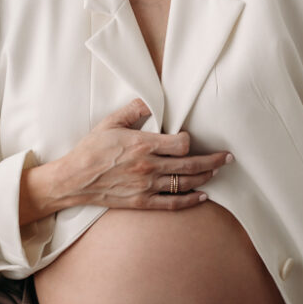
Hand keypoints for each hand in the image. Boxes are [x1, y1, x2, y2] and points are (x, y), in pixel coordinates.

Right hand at [60, 98, 231, 210]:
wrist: (74, 179)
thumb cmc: (91, 149)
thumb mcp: (110, 123)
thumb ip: (134, 110)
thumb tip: (150, 100)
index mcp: (143, 145)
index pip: (182, 143)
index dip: (190, 140)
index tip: (189, 138)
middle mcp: (149, 167)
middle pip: (191, 165)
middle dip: (214, 161)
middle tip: (228, 158)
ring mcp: (147, 186)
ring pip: (185, 184)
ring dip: (206, 178)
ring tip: (216, 172)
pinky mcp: (142, 202)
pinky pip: (173, 203)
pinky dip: (191, 200)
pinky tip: (202, 196)